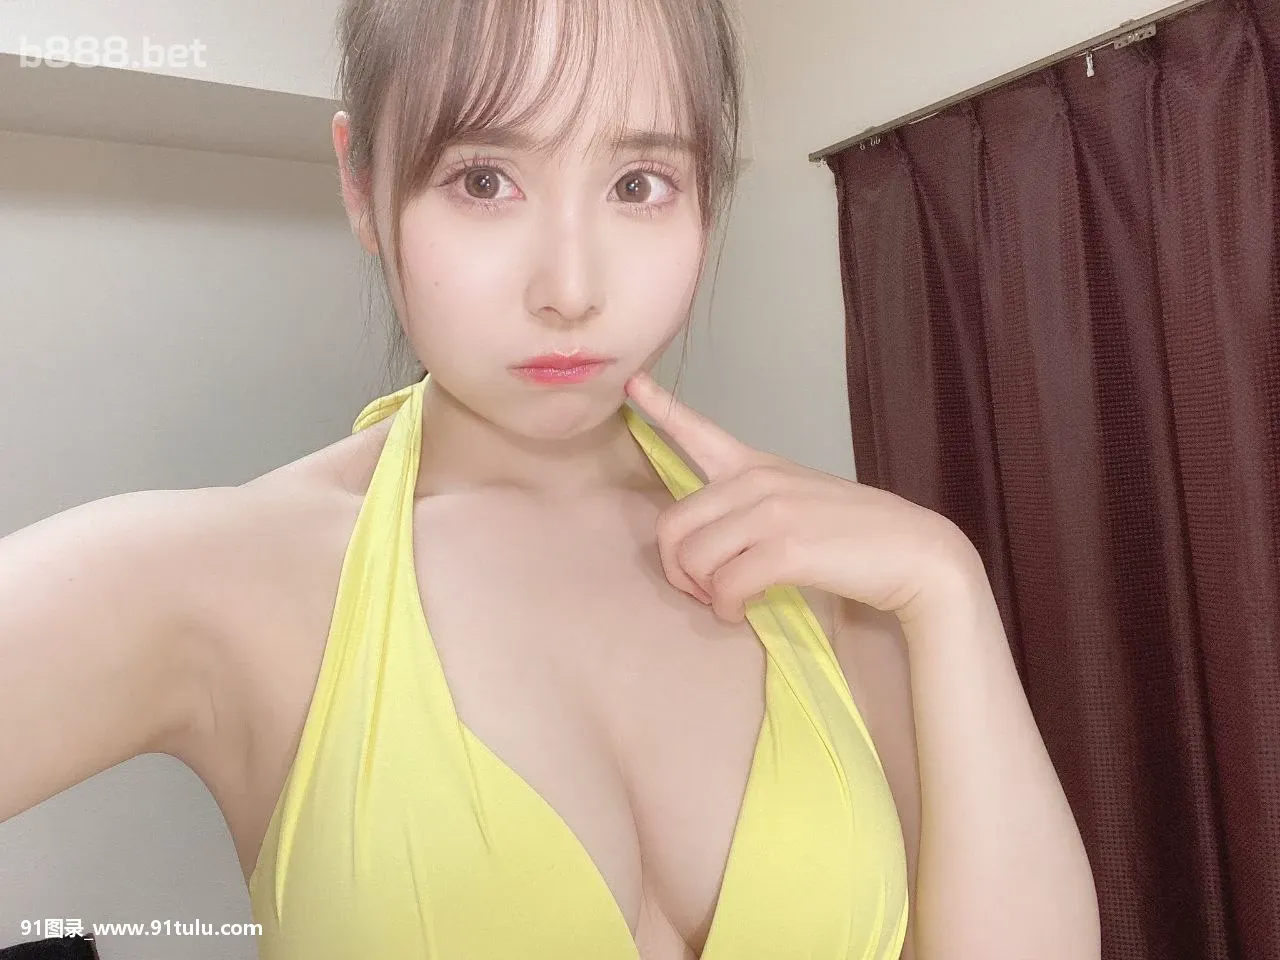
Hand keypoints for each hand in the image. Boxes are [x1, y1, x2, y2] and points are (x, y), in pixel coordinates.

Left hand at [623, 369, 979, 628]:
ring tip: (727, 603)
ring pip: (694, 558)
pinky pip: (725, 586)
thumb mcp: (799, 504)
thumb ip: (752, 511)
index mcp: (758, 466)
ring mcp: (771, 511)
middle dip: (676, 568)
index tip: (633, 384)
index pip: (700, 432)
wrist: (915, 553)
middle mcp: (757, 481)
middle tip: (701, 590)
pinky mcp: (786, 547)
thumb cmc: (855, 537)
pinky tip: (740, 613)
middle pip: (672, 524)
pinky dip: (726, 609)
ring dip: (703, 593)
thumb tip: (708, 553)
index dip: (661, 409)